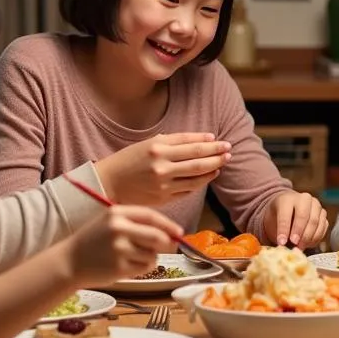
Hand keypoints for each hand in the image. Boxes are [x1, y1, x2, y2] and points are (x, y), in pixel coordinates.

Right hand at [69, 205, 182, 285]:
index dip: (168, 224)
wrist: (69, 262)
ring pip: (153, 254)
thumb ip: (137, 223)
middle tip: (165, 246)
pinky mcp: (119, 267)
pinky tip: (129, 265)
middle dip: (166, 243)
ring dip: (151, 257)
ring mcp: (118, 249)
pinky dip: (143, 267)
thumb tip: (171, 232)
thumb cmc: (94, 241)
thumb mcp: (112, 222)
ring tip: (134, 256)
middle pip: (157, 236)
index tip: (179, 232)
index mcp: (117, 213)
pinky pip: (145, 267)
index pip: (151, 216)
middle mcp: (118, 229)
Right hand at [94, 133, 230, 204]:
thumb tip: (205, 139)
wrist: (109, 182)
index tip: (222, 142)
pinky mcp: (164, 199)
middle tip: (229, 151)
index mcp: (158, 148)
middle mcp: (162, 166)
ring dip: (213, 170)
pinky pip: (188, 191)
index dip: (211, 144)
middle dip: (217, 156)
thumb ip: (176, 140)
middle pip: (199, 161)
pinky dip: (200, 183)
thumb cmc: (130, 159)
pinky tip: (207, 176)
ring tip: (222, 163)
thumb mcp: (150, 143)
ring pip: (197, 178)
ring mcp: (163, 184)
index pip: (193, 145)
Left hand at [264, 191, 328, 247]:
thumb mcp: (271, 222)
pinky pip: (323, 227)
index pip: (285, 213)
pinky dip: (316, 238)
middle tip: (295, 244)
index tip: (281, 242)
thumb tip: (283, 245)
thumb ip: (276, 232)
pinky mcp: (323, 213)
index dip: (283, 229)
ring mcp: (316, 205)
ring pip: (315, 222)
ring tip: (300, 247)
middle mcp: (304, 199)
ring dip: (308, 237)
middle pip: (304, 216)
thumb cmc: (278, 217)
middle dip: (299, 232)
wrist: (288, 209)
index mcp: (287, 199)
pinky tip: (308, 244)